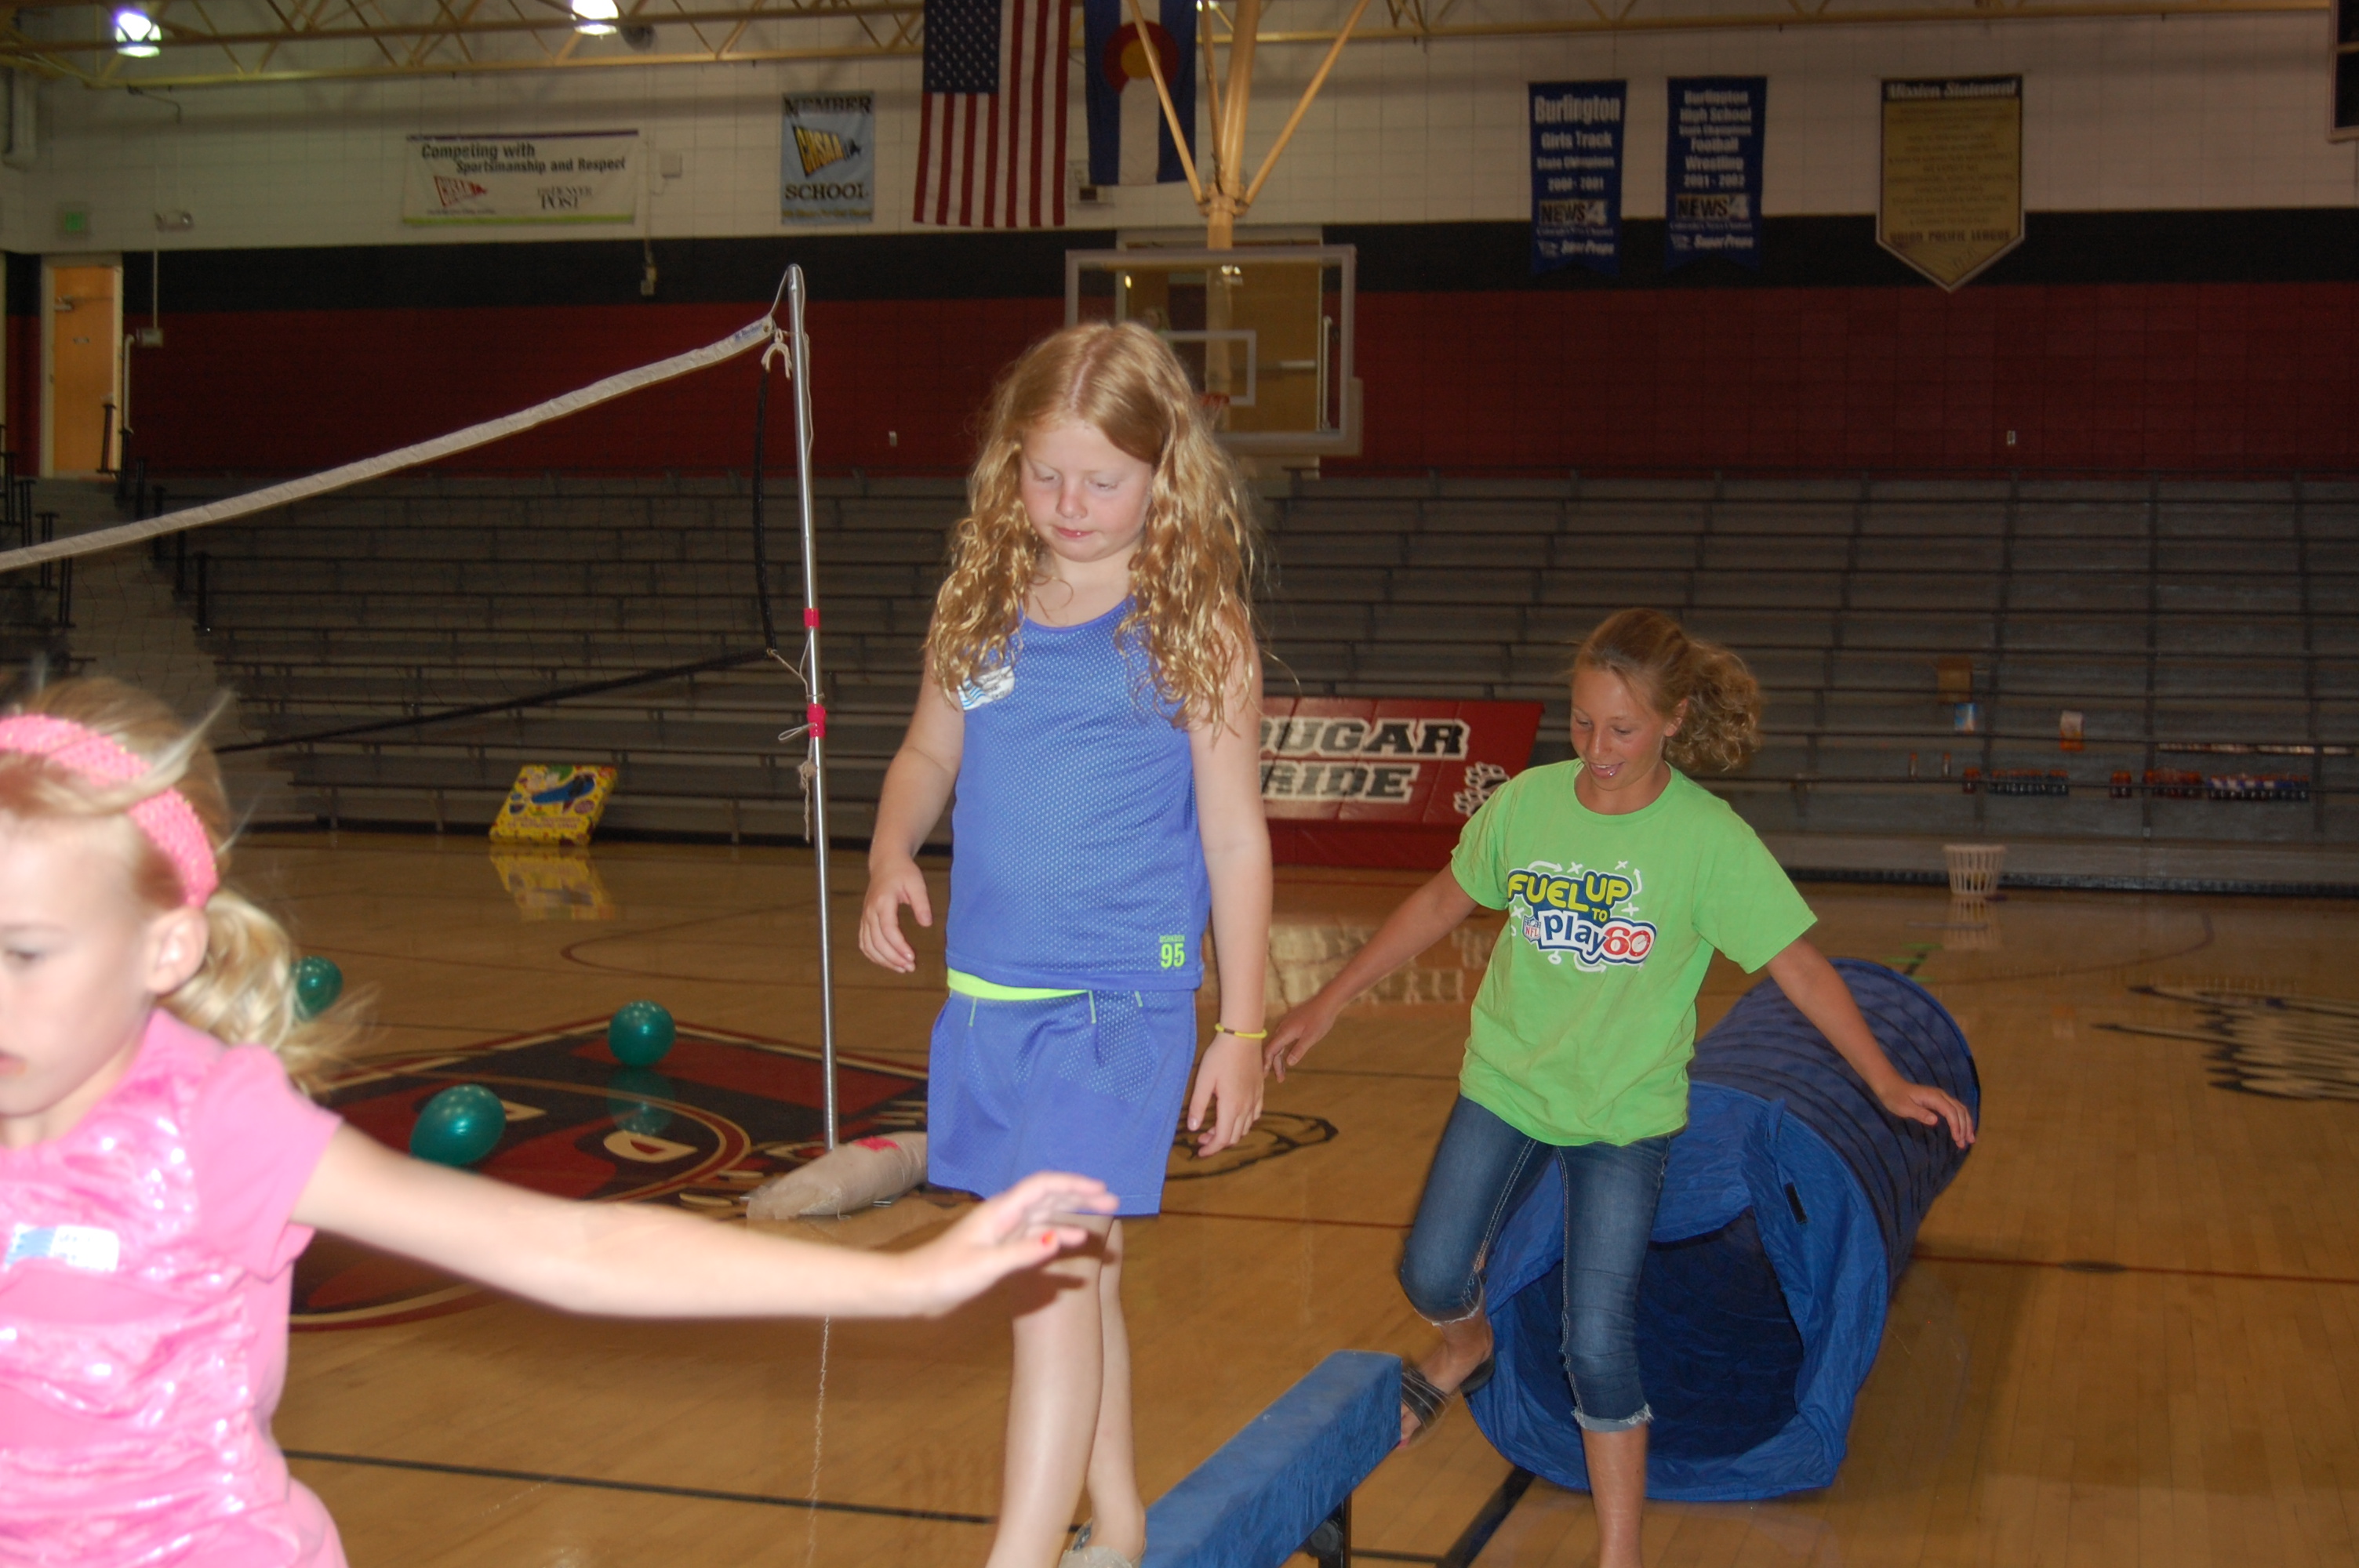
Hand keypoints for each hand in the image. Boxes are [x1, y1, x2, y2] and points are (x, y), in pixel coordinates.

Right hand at [858, 856, 931, 972]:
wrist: (886, 863)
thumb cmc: (903, 872)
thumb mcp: (917, 884)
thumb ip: (922, 903)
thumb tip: (926, 924)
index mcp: (883, 902)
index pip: (888, 929)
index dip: (899, 946)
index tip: (911, 957)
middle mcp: (870, 912)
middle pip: (877, 942)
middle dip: (893, 958)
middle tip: (911, 967)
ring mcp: (865, 917)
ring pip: (869, 946)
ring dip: (883, 960)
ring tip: (902, 968)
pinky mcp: (865, 921)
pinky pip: (864, 943)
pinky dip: (874, 956)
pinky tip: (887, 962)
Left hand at [900, 1172, 1115, 1312]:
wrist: (914, 1289)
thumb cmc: (944, 1275)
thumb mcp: (986, 1266)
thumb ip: (1023, 1252)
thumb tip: (1060, 1238)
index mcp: (1001, 1211)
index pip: (1044, 1186)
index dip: (1074, 1185)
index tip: (1103, 1190)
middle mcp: (1004, 1216)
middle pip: (1049, 1197)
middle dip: (1081, 1196)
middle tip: (1113, 1202)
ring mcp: (1003, 1232)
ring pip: (1045, 1216)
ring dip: (1072, 1215)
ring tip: (1100, 1219)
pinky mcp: (1000, 1249)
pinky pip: (1036, 1237)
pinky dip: (1057, 1237)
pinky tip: (1071, 1245)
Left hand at [1186, 1033, 1264, 1156]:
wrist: (1243, 1036)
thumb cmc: (1220, 1057)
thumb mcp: (1203, 1080)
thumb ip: (1198, 1105)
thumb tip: (1193, 1128)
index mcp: (1231, 1107)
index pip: (1222, 1139)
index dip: (1211, 1149)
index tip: (1199, 1152)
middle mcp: (1246, 1107)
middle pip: (1234, 1136)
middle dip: (1217, 1142)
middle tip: (1202, 1139)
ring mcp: (1255, 1099)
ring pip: (1245, 1127)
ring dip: (1230, 1132)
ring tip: (1214, 1127)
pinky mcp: (1260, 1091)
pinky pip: (1255, 1115)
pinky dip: (1243, 1123)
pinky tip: (1234, 1116)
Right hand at [1264, 1000, 1337, 1081]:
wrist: (1326, 1002)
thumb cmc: (1320, 1019)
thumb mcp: (1311, 1038)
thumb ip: (1299, 1050)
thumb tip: (1289, 1063)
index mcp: (1285, 1032)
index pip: (1270, 1049)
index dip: (1266, 1062)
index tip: (1264, 1074)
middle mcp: (1282, 1028)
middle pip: (1273, 1049)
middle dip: (1274, 1065)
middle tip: (1279, 1079)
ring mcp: (1286, 1025)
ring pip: (1278, 1044)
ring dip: (1279, 1059)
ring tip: (1283, 1074)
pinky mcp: (1291, 1024)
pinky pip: (1282, 1040)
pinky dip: (1283, 1051)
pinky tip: (1287, 1057)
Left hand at [1877, 1079, 1976, 1148]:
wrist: (1890, 1085)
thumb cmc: (1895, 1097)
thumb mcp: (1904, 1108)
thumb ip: (1920, 1114)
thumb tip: (1935, 1121)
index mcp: (1934, 1097)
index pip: (1951, 1112)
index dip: (1956, 1126)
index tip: (1957, 1140)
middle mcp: (1941, 1095)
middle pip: (1959, 1111)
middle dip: (1964, 1128)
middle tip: (1964, 1144)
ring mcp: (1941, 1097)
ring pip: (1960, 1110)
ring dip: (1966, 1124)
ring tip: (1970, 1140)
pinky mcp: (1939, 1100)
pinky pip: (1955, 1109)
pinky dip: (1962, 1120)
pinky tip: (1963, 1129)